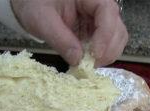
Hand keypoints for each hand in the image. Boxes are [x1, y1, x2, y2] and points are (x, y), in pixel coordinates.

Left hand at [12, 0, 127, 66]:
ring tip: (87, 65)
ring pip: (116, 40)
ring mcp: (98, 21)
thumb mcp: (42, 21)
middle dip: (107, 50)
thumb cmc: (35, 5)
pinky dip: (99, 57)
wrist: (32, 7)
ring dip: (106, 56)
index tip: (95, 54)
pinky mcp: (94, 33)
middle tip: (90, 65)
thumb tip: (77, 60)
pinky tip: (86, 63)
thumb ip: (60, 39)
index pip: (107, 12)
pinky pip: (105, 47)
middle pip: (117, 29)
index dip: (105, 35)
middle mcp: (99, 7)